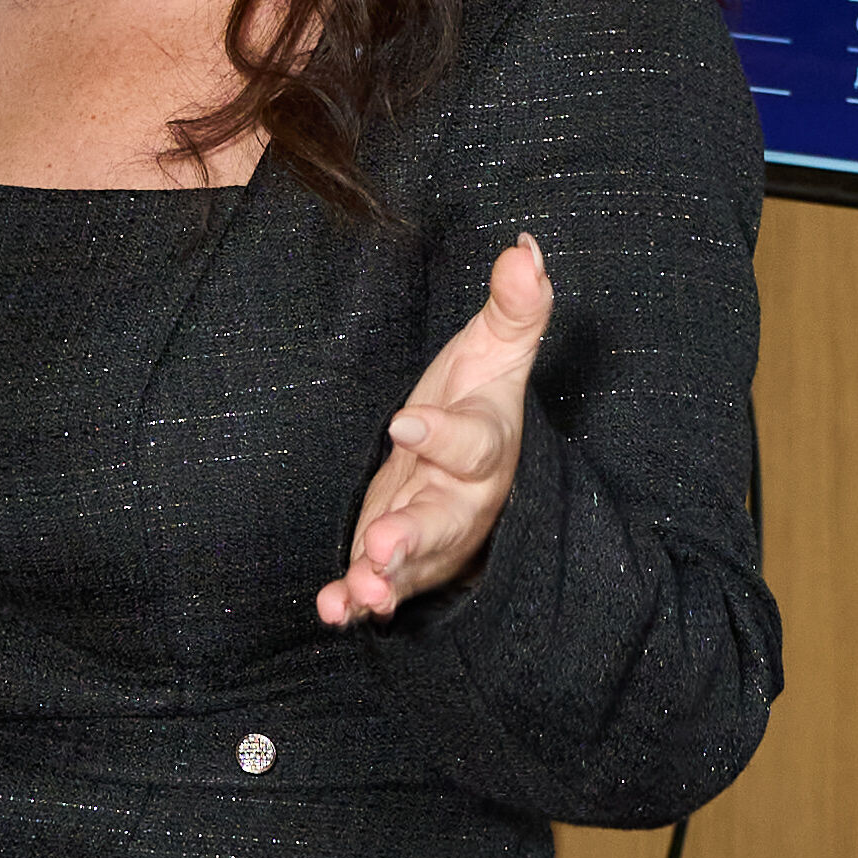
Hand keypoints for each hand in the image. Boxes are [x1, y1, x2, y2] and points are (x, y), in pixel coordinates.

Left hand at [321, 236, 548, 626]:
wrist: (467, 461)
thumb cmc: (479, 401)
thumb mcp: (494, 352)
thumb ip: (513, 307)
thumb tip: (525, 247)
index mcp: (486, 446)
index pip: (472, 442)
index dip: (442, 435)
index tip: (405, 421)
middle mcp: (461, 499)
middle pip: (443, 520)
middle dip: (414, 536)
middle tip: (383, 545)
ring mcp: (428, 536)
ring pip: (411, 563)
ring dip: (385, 579)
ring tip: (361, 589)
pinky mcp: (397, 560)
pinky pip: (378, 586)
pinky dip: (356, 601)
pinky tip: (332, 609)